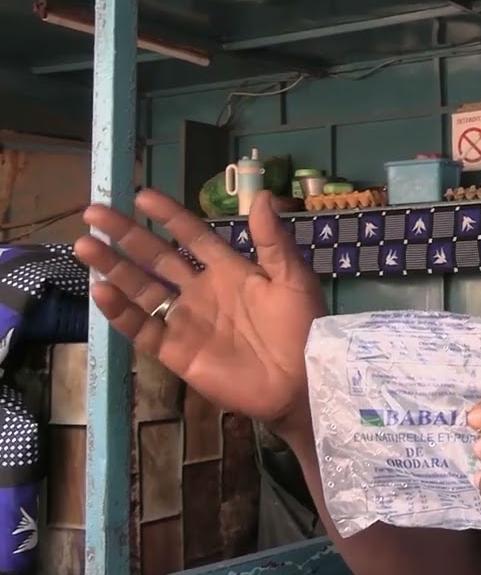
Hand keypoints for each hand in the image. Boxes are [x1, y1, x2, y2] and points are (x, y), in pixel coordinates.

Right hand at [74, 189, 325, 435]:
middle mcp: (202, 291)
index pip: (193, 236)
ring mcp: (186, 320)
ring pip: (142, 288)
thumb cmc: (302, 327)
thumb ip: (273, 240)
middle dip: (126, 235)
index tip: (141, 195)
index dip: (169, 216)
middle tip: (94, 212)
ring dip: (114, 267)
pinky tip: (102, 290)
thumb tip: (264, 195)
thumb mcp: (293, 279)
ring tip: (85, 245)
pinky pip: (142, 327)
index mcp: (230, 270)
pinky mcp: (176, 351)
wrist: (302, 380)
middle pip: (157, 257)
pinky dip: (121, 311)